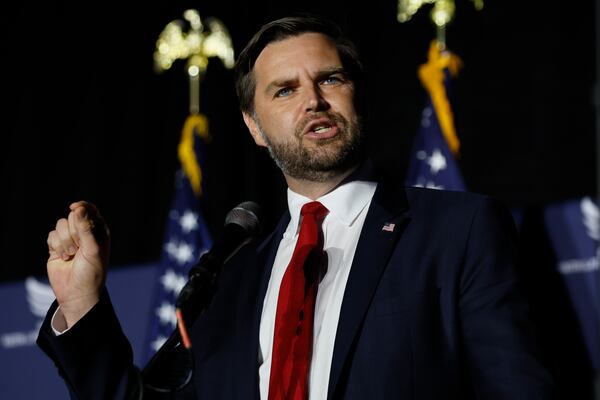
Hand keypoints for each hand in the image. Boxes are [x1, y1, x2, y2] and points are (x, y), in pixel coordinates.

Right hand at [46, 201, 109, 327]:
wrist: (77, 293)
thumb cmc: (91, 272)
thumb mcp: (93, 249)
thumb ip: (86, 228)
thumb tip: (78, 208)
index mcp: (99, 231)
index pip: (90, 210)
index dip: (82, 207)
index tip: (75, 208)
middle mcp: (84, 233)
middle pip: (73, 216)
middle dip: (74, 231)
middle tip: (79, 247)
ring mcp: (70, 239)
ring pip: (61, 225)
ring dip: (64, 241)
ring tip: (71, 255)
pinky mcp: (56, 246)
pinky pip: (51, 235)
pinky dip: (56, 246)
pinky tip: (63, 258)